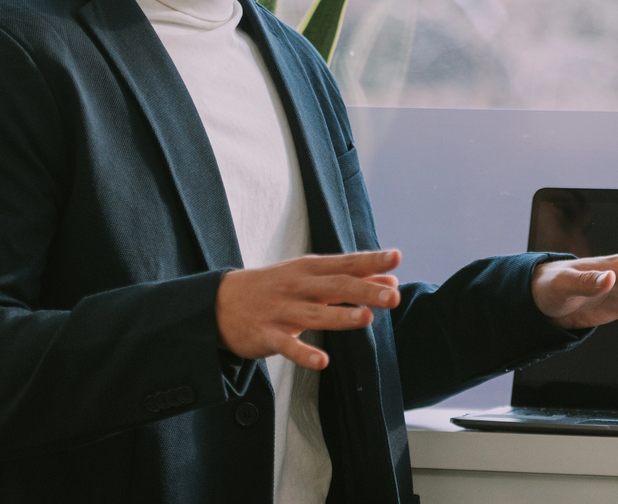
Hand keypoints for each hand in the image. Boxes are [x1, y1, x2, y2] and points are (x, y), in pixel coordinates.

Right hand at [215, 249, 401, 370]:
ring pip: (315, 314)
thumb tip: (391, 280)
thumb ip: (348, 279)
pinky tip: (322, 361)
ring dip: (341, 316)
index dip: (371, 261)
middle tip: (393, 296)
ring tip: (366, 318)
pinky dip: (304, 354)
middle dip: (365, 291)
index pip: (345, 263)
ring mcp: (281, 311)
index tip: (396, 257)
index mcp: (309, 269)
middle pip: (335, 287)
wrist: (221, 302)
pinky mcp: (266, 335)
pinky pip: (287, 346)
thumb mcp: (308, 277)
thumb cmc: (274, 287)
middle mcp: (298, 287)